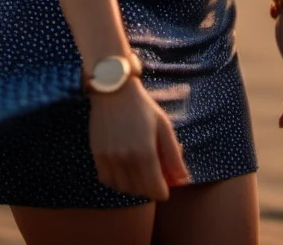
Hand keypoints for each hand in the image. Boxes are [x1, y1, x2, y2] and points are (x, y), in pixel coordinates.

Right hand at [89, 77, 191, 200]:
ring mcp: (110, 158)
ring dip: (134, 186)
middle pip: (141, 191)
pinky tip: (124, 169)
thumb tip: (184, 179)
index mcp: (146, 153)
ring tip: (139, 171)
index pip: (156, 190)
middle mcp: (127, 159)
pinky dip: (117, 181)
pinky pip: (107, 180)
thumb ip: (174, 155)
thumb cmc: (143, 106)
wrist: (114, 90)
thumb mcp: (164, 126)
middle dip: (150, 187)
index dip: (163, 191)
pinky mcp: (97, 155)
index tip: (165, 184)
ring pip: (124, 188)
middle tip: (154, 173)